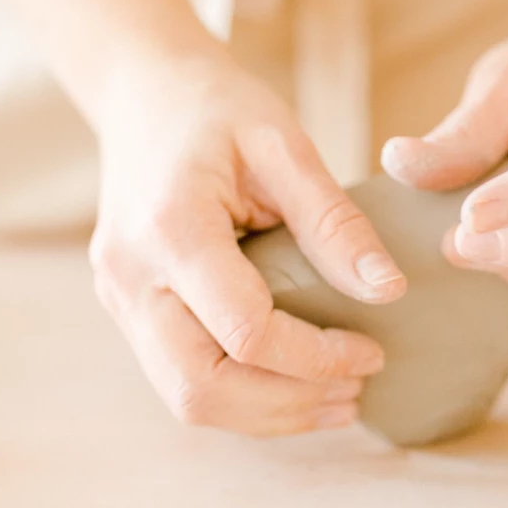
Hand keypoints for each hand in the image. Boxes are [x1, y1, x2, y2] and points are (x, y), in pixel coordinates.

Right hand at [89, 50, 405, 435]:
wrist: (144, 92)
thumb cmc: (218, 108)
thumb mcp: (285, 144)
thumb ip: (334, 220)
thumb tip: (388, 291)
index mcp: (170, 229)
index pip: (246, 332)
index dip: (316, 357)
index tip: (373, 350)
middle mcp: (131, 277)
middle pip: (203, 386)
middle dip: (289, 404)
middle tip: (358, 390)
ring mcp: (119, 299)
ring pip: (187, 398)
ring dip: (267, 414)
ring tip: (338, 400)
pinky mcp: (127, 311)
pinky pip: (179, 379)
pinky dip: (241, 398)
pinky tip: (295, 386)